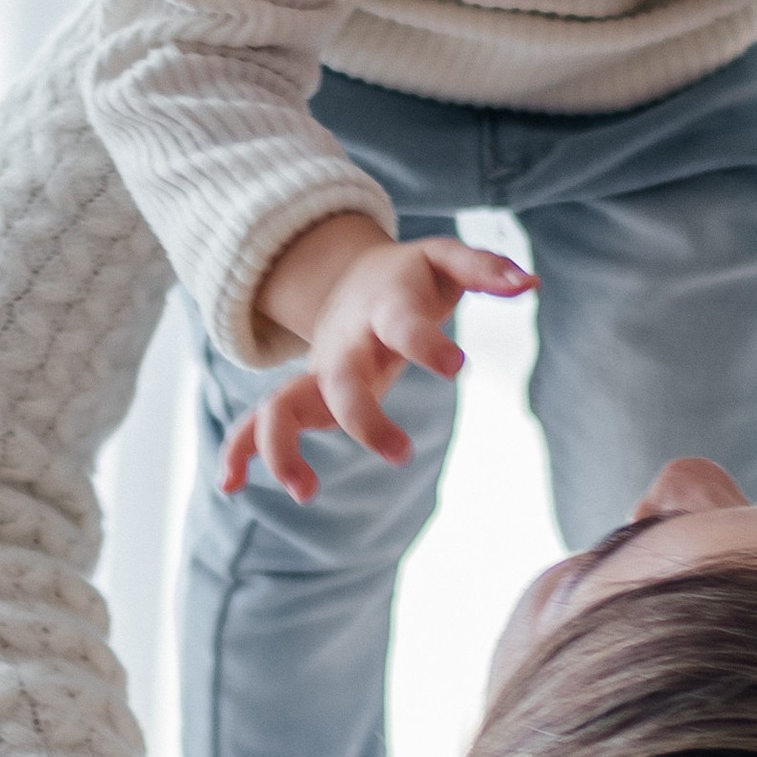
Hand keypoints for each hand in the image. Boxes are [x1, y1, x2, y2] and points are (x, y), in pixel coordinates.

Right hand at [223, 223, 532, 499]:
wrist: (350, 278)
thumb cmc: (410, 279)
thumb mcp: (445, 263)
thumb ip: (484, 270)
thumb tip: (529, 283)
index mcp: (384, 309)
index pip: (403, 325)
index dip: (427, 344)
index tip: (459, 368)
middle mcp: (345, 344)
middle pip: (340, 380)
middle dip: (362, 418)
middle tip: (401, 455)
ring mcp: (318, 371)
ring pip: (283, 406)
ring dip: (283, 447)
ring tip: (304, 492)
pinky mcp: (303, 396)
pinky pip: (258, 422)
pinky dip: (239, 451)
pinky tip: (227, 488)